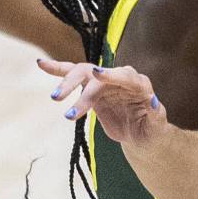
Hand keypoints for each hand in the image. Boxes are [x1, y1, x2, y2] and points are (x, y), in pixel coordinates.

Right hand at [39, 59, 167, 145]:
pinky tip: (41, 64)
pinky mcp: (92, 89)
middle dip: (80, 86)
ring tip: (54, 97)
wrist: (141, 134)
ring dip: (66, 82)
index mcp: (139, 85)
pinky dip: (58, 70)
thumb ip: (155, 113)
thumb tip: (153, 100)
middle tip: (61, 100)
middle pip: (98, 75)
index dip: (112, 75)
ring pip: (83, 73)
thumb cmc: (152, 129)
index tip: (97, 73)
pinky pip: (74, 77)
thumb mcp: (157, 125)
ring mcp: (105, 82)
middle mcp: (121, 79)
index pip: (125, 76)